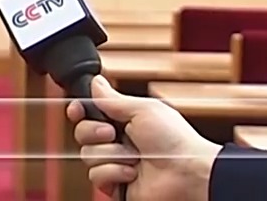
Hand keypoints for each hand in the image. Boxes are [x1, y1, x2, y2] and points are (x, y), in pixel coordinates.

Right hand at [66, 76, 220, 200]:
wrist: (188, 174)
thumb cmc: (175, 140)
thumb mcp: (142, 109)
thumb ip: (112, 98)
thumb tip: (96, 81)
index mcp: (123, 121)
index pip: (89, 113)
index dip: (79, 110)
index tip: (78, 110)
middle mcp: (117, 142)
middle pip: (81, 133)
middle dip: (93, 131)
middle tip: (112, 133)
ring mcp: (116, 164)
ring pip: (87, 155)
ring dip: (110, 154)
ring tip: (134, 157)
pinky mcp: (115, 185)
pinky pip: (95, 176)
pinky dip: (114, 172)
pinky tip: (133, 173)